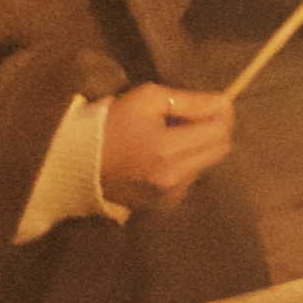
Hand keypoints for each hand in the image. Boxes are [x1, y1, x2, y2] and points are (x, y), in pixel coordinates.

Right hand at [97, 83, 235, 203]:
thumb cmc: (110, 124)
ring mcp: (171, 194)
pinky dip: (185, 162)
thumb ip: (188, 101)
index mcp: (168, 150)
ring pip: (206, 163)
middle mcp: (175, 177)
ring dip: (199, 146)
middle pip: (220, 149)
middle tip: (195, 115)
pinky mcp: (167, 203)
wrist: (78, 164)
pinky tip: (161, 154)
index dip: (222, 114)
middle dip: (215, 128)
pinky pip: (190, 177)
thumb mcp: (147, 100)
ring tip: (170, 134)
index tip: (213, 102)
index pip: (219, 132)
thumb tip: (223, 102)